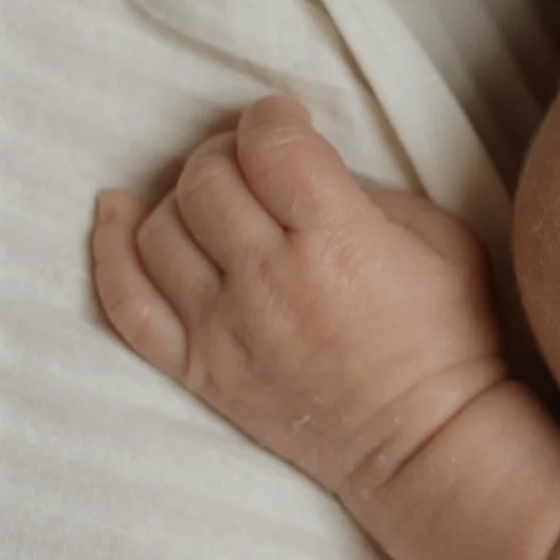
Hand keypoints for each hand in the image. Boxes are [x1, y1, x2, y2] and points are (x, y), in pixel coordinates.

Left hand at [91, 96, 507, 501]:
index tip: (288, 121)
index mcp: (338, 242)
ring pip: (161, 227)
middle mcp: (269, 280)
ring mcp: (225, 327)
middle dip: (229, 151)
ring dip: (184, 196)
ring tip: (218, 199)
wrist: (425, 442)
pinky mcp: (199, 368)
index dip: (273, 117)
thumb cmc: (448, 339)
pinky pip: (126, 302)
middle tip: (256, 162)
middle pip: (207, 179)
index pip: (270, 146)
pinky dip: (111, 248)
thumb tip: (308, 169)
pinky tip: (117, 212)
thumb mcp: (446, 242)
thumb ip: (375, 192)